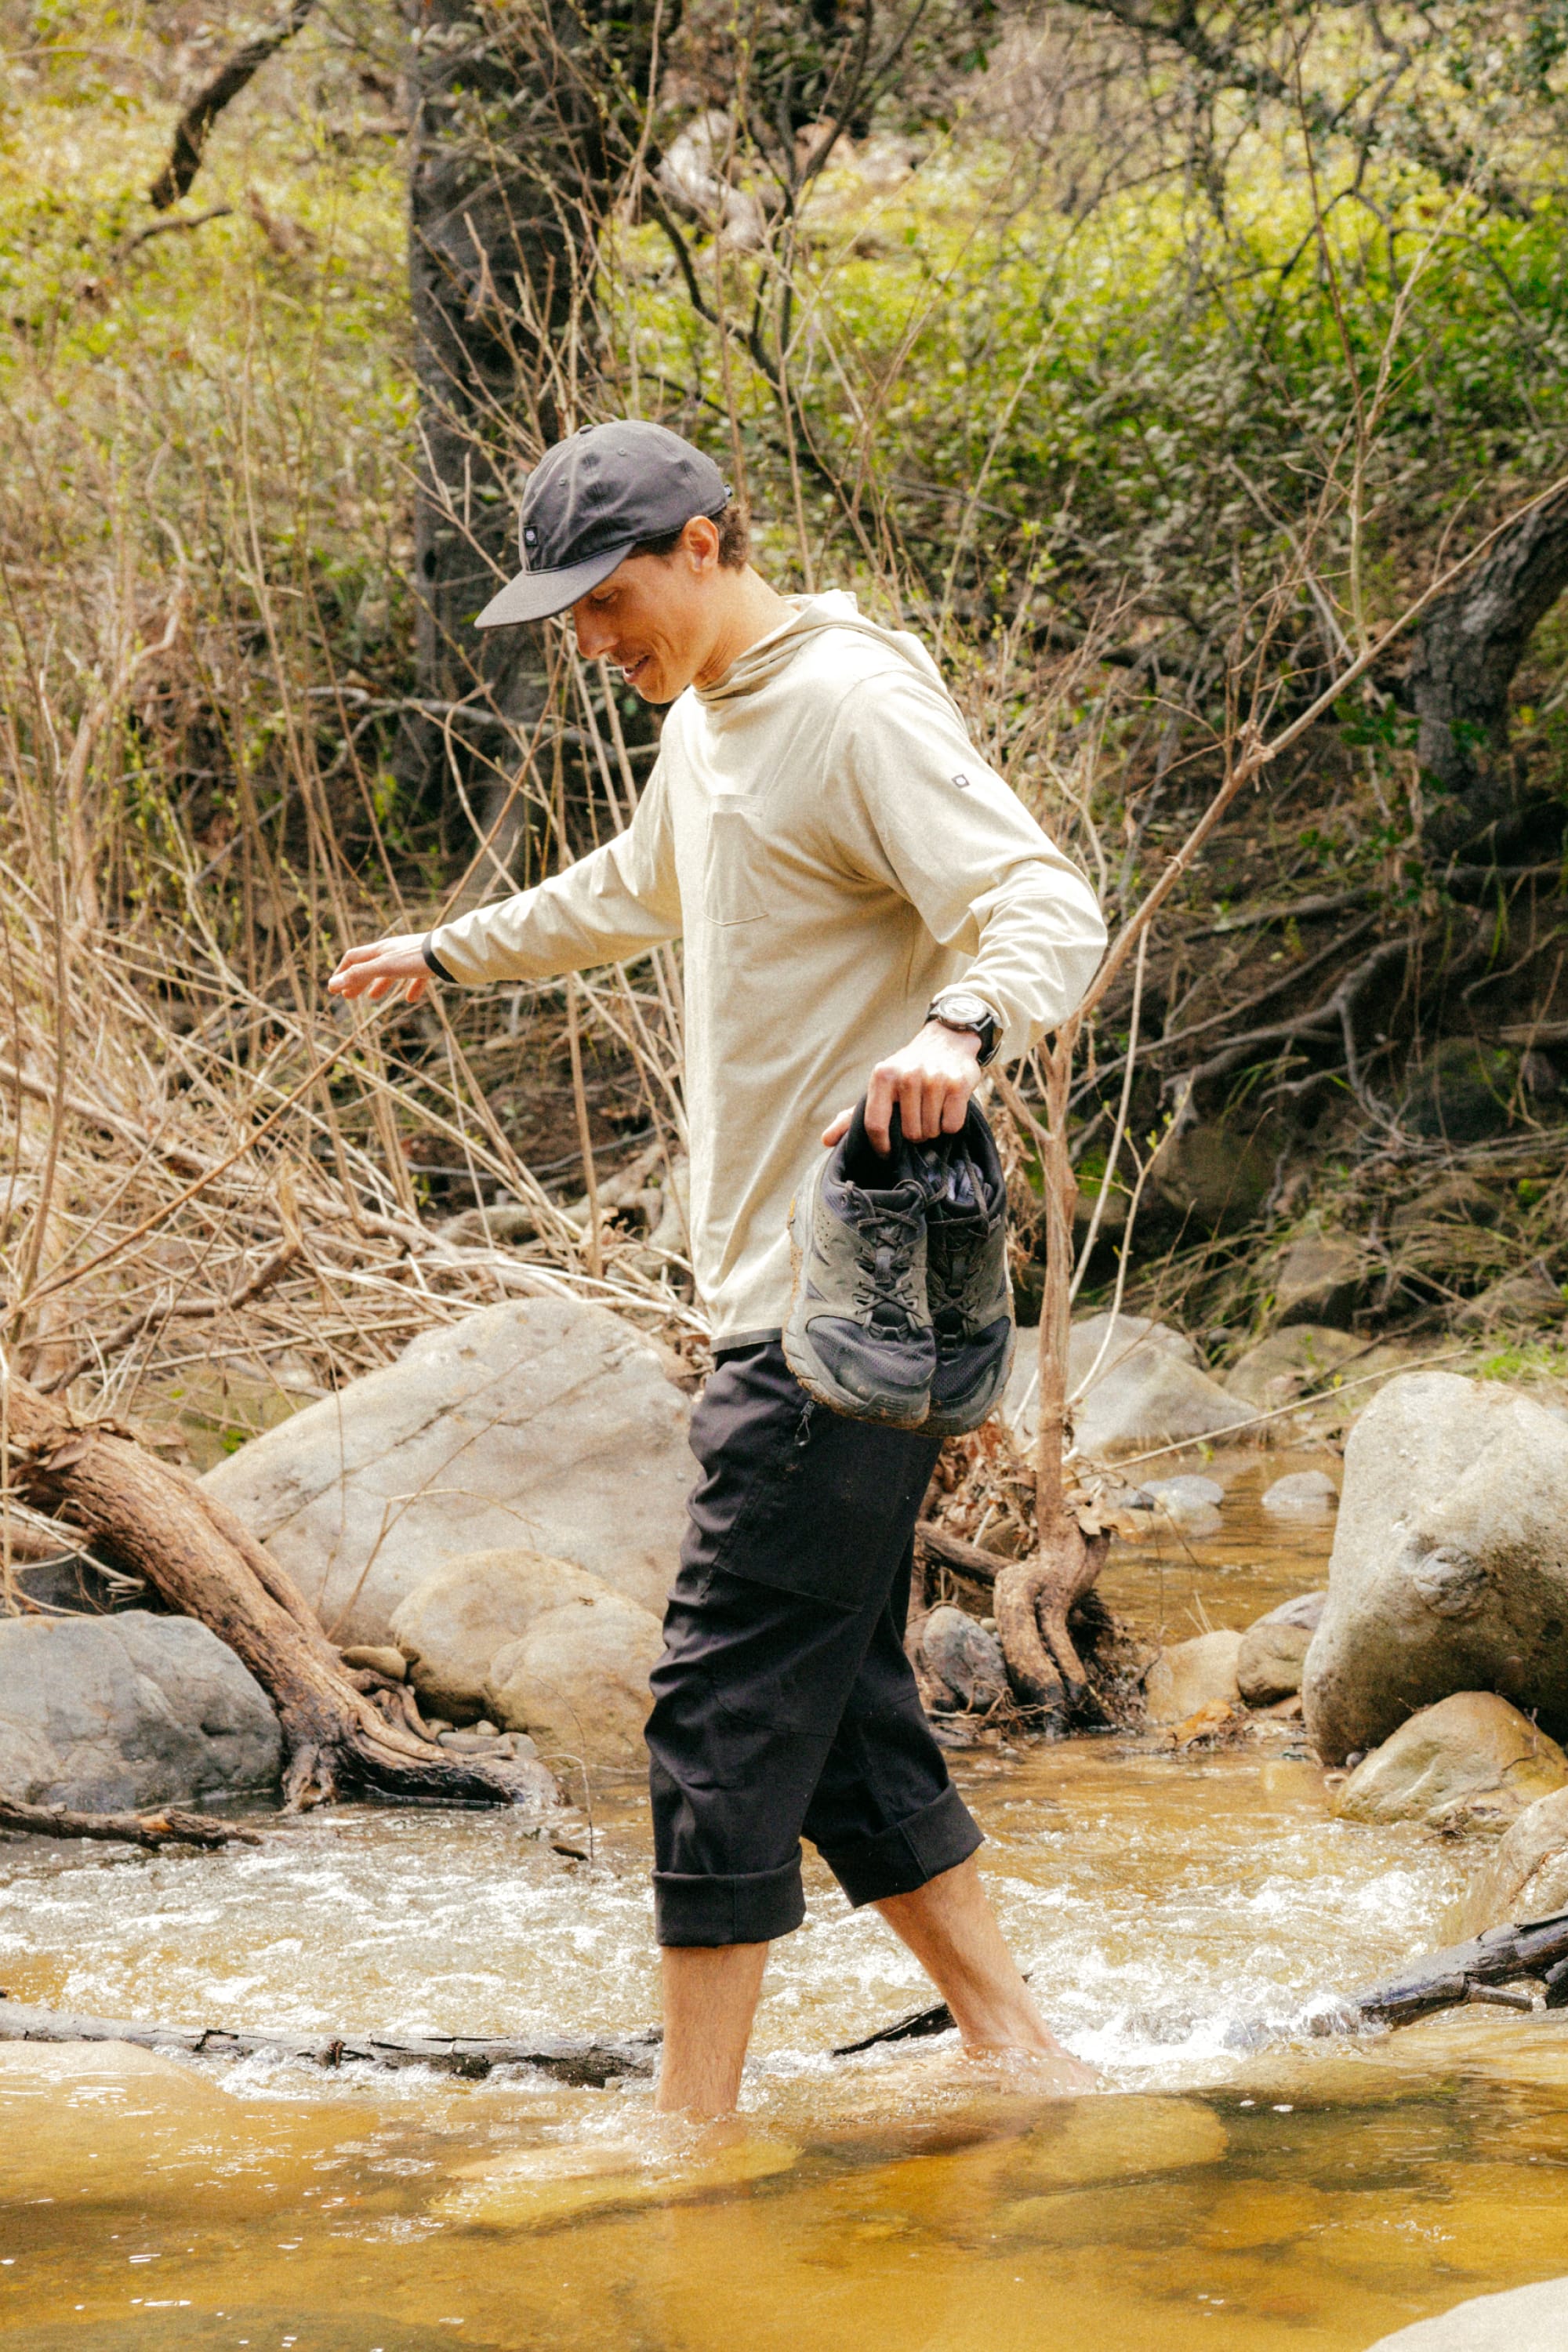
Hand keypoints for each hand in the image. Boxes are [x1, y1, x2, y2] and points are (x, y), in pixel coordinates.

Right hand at [328, 933, 432, 1004]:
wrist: (448, 952)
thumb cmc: (414, 958)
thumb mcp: (384, 967)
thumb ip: (360, 975)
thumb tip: (334, 984)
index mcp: (380, 950)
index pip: (353, 958)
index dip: (342, 973)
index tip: (334, 989)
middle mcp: (393, 951)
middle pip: (370, 966)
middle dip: (357, 981)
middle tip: (349, 997)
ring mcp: (410, 958)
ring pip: (390, 972)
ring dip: (379, 985)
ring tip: (374, 998)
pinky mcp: (427, 965)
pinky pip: (416, 977)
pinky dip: (410, 988)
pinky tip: (410, 999)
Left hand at [822, 1020, 982, 1153]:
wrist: (947, 1040)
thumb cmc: (907, 1070)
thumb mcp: (880, 1086)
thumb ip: (853, 1115)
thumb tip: (826, 1141)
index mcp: (882, 1076)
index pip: (875, 1125)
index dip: (880, 1145)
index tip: (887, 1151)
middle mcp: (908, 1075)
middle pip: (910, 1133)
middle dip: (915, 1134)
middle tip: (918, 1117)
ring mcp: (934, 1079)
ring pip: (931, 1131)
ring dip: (933, 1129)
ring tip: (932, 1110)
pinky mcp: (958, 1085)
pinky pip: (952, 1125)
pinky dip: (950, 1124)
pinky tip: (947, 1107)